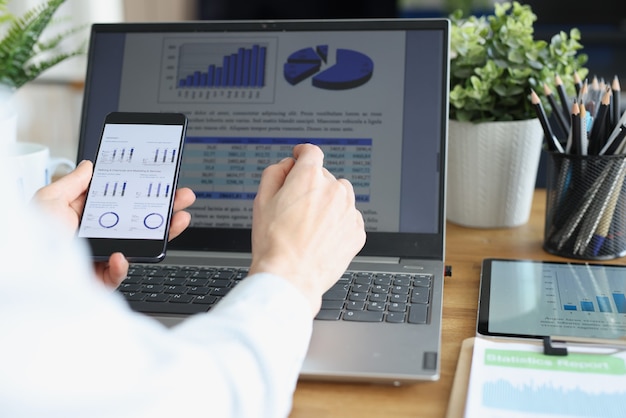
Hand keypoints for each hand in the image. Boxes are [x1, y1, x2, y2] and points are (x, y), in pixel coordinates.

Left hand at [33, 160, 195, 287]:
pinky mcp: (101, 278)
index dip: (143, 191)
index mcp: (86, 215)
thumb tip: (89, 166)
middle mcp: (98, 235)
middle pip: (139, 220)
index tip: (161, 181)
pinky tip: (121, 255)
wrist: (26, 273)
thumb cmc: (31, 240)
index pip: (123, 201)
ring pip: (140, 245)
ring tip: (177, 220)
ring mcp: (102, 256)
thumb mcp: (48, 200)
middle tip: (181, 197)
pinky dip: (122, 266)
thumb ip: (71, 183)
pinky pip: (119, 273)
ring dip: (163, 232)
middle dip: (165, 208)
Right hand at [249, 144, 365, 314]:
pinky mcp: (357, 232)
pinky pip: (348, 218)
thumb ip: (274, 173)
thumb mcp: (261, 200)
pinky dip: (337, 224)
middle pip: (324, 177)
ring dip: (328, 204)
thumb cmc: (274, 242)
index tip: (301, 157)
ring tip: (309, 226)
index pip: (311, 152)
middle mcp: (334, 190)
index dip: (303, 153)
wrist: (291, 277)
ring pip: (340, 197)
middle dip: (311, 187)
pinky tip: (321, 238)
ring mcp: (348, 211)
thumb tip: (288, 165)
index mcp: (309, 177)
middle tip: (295, 210)